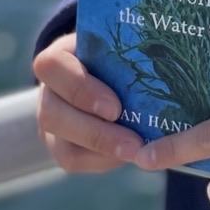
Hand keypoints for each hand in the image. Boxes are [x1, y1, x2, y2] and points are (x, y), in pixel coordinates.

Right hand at [32, 34, 144, 173]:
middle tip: (134, 142)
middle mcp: (47, 91)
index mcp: (59, 57)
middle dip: (95, 132)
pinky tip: (130, 155)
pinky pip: (74, 160)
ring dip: (103, 151)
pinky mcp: (60, 147)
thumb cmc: (116, 56)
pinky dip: (105, 160)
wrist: (109, 76)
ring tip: (138, 152)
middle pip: (51, 115)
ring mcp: (50, 122)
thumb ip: (129, 54)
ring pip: (62, 145)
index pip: (52, 66)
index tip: (115, 108)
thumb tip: (162, 63)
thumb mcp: (118, 48)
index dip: (80, 89)